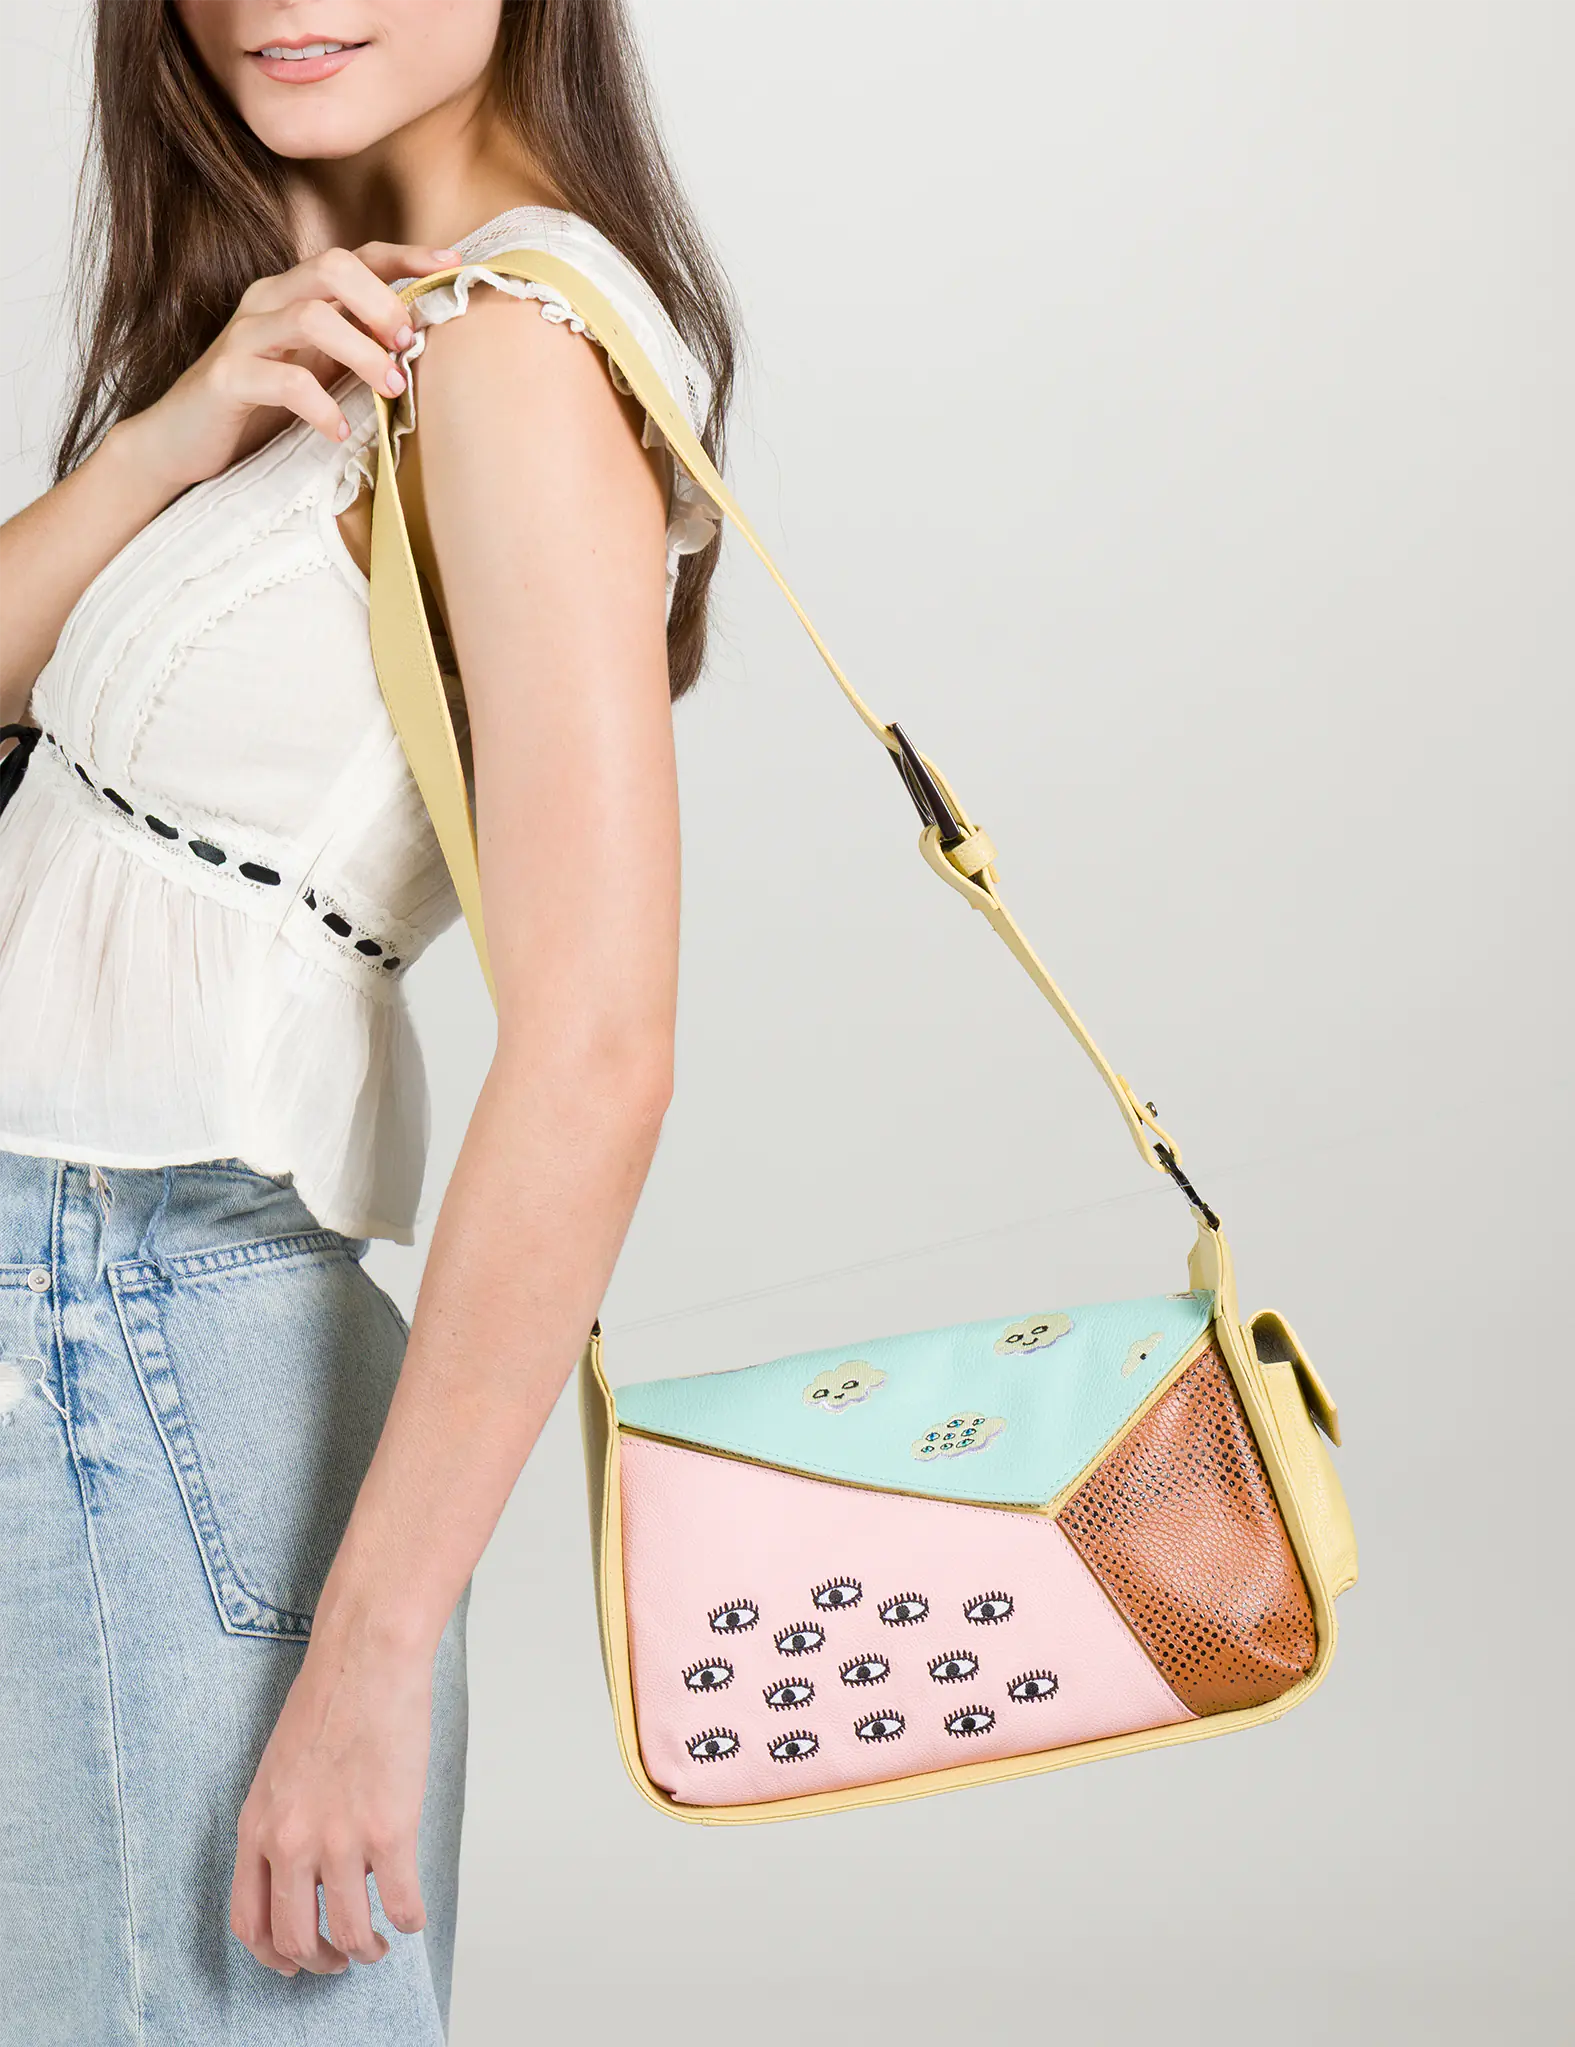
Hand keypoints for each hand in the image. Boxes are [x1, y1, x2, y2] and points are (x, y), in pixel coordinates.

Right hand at [120, 241, 459, 497]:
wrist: (181, 442)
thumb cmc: (259, 406)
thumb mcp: (317, 370)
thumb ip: (357, 349)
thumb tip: (421, 345)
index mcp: (293, 294)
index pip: (354, 257)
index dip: (404, 257)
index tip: (452, 265)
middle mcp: (268, 302)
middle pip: (332, 267)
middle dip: (382, 302)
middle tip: (408, 346)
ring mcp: (244, 337)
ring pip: (311, 316)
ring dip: (362, 353)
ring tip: (390, 390)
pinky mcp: (226, 378)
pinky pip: (282, 380)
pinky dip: (320, 404)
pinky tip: (339, 430)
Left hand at [230, 1625, 435, 1977]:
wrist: (366, 1658)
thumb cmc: (328, 1699)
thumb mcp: (278, 1769)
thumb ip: (281, 1822)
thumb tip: (305, 1869)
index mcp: (257, 1826)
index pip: (248, 1920)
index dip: (271, 1953)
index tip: (292, 1960)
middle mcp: (290, 1843)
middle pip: (294, 1939)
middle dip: (320, 1961)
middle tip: (339, 1960)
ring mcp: (340, 1841)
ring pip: (349, 1931)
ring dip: (366, 1950)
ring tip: (378, 1944)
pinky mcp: (389, 1830)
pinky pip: (401, 1903)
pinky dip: (408, 1921)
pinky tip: (412, 1916)